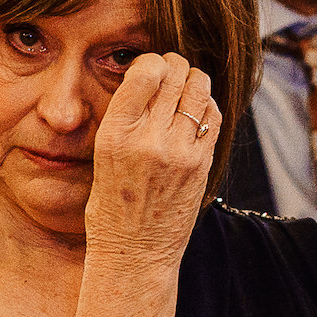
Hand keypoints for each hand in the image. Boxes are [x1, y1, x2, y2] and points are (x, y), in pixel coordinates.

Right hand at [83, 52, 220, 269]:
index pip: (146, 71)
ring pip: (200, 89)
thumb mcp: (103, 157)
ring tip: (186, 89)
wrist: (133, 254)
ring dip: (194, 81)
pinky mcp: (202, 164)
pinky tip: (197, 114)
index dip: (152, 62)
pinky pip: (214, 116)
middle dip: (175, 67)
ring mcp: (180, 151)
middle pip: (176, 74)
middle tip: (171, 73)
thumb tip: (148, 80)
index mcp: (116, 134)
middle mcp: (149, 139)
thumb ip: (125, 120)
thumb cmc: (111, 209)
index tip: (150, 69)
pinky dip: (207, 106)